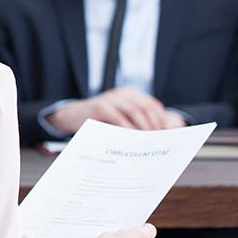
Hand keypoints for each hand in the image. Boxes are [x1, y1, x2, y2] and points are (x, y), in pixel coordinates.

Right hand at [47, 88, 168, 132]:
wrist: (72, 115)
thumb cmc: (100, 120)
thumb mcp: (120, 118)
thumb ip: (138, 122)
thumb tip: (162, 132)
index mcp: (131, 94)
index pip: (153, 106)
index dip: (161, 121)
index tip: (165, 137)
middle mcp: (123, 93)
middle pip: (146, 108)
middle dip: (154, 126)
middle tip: (157, 143)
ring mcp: (111, 98)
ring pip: (135, 111)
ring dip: (143, 128)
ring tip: (147, 143)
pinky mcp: (100, 106)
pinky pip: (118, 118)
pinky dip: (127, 129)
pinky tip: (131, 141)